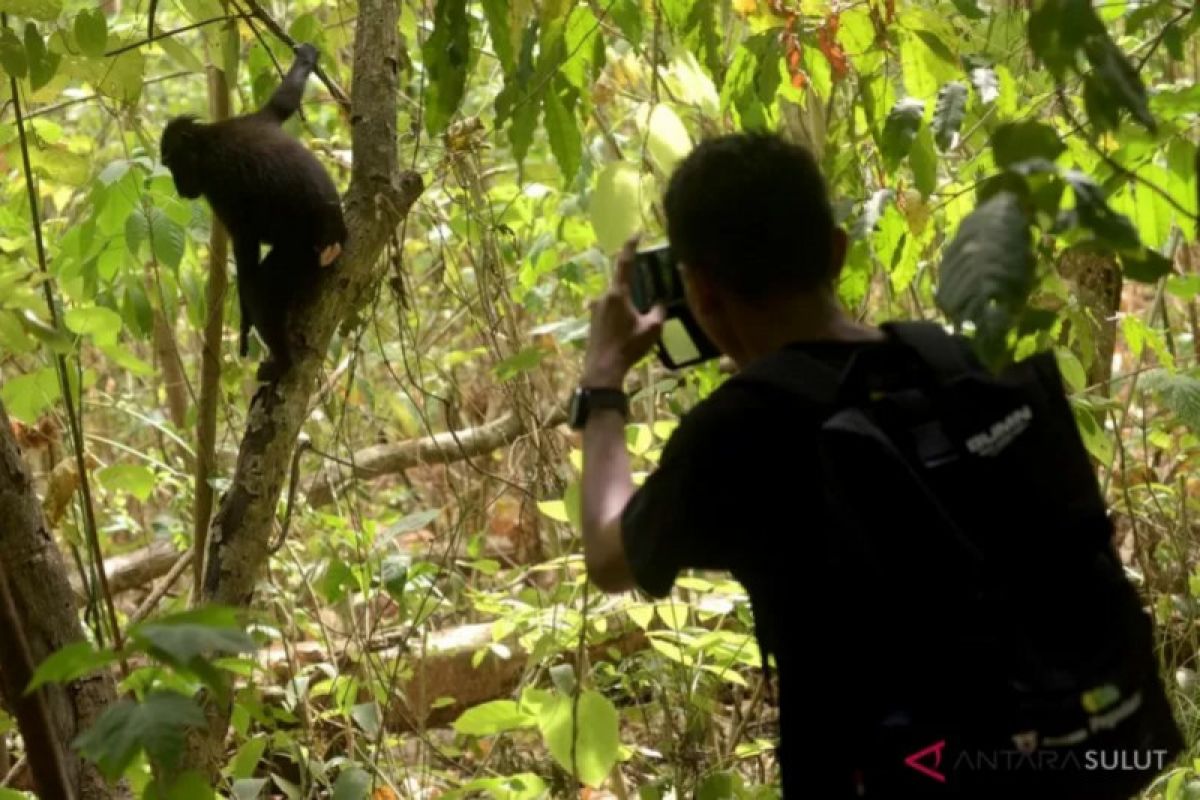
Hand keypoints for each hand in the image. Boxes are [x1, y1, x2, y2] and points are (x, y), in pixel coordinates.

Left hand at [582, 236, 665, 387]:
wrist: (602, 369)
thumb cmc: (628, 347)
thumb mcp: (652, 328)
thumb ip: (659, 310)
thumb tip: (661, 301)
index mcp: (618, 293)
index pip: (625, 262)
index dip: (631, 246)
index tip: (637, 233)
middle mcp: (603, 296)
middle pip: (621, 282)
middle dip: (634, 284)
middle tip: (648, 290)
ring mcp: (595, 308)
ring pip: (615, 298)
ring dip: (627, 303)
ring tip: (638, 318)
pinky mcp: (592, 320)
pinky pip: (609, 310)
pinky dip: (619, 313)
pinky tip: (627, 329)